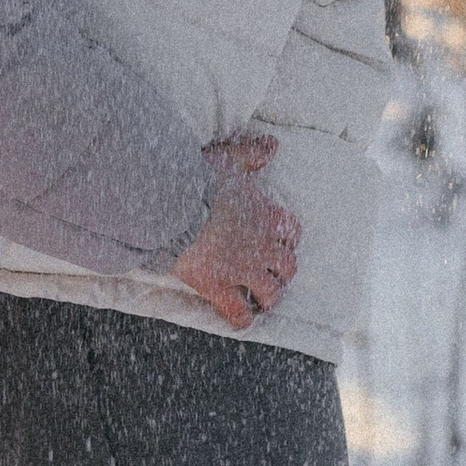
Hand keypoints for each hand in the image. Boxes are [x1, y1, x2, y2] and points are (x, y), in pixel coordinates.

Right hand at [172, 132, 299, 331]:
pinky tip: (241, 321)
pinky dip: (241, 319)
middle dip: (282, 273)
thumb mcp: (230, 159)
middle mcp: (261, 245)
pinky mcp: (219, 286)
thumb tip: (273, 144)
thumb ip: (252, 154)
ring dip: (267, 297)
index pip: (291, 232)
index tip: (279, 243)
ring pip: (270, 292)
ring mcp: (242, 269)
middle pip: (287, 267)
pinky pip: (238, 311)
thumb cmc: (199, 179)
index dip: (287, 240)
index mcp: (266, 214)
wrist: (174, 205)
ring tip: (260, 301)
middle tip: (272, 276)